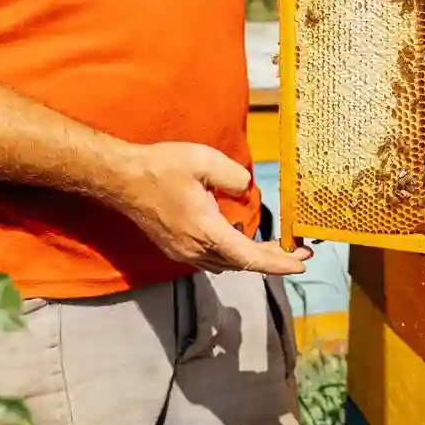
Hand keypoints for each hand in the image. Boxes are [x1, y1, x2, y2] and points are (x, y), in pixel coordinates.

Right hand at [112, 141, 311, 274]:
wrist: (122, 179)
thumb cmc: (161, 167)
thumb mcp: (205, 160)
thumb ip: (235, 177)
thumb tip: (248, 189)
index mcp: (206, 230)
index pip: (250, 257)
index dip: (278, 263)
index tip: (302, 264)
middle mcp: (196, 249)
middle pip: (242, 263)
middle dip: (273, 259)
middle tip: (299, 252)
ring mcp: (184, 252)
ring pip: (227, 263)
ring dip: (252, 257)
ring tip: (276, 244)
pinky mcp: (176, 248)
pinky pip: (212, 258)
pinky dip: (232, 252)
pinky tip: (239, 235)